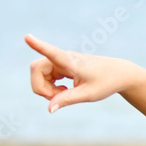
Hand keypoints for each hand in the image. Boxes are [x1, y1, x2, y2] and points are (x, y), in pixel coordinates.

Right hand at [26, 34, 142, 112]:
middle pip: (36, 69)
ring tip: (65, 94)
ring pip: (39, 74)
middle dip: (41, 88)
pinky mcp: (61, 65)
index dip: (38, 46)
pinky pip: (45, 76)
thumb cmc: (106, 82)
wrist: (118, 74)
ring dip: (47, 89)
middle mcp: (63, 57)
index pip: (52, 53)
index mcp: (71, 62)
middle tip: (58, 98)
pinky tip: (64, 90)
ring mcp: (61, 61)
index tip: (27, 37)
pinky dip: (50, 87)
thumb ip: (67, 100)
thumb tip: (49, 109)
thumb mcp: (88, 94)